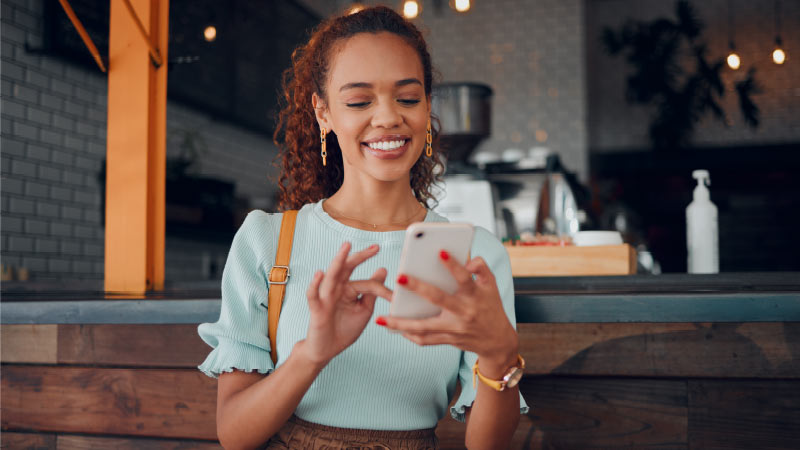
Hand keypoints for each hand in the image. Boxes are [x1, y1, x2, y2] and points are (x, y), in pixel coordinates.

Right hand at [300, 242, 392, 367]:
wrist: (327, 349)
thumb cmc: (344, 329)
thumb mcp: (364, 309)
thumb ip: (371, 291)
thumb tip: (383, 269)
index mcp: (349, 289)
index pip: (366, 283)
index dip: (381, 288)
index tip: (394, 297)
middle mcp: (337, 289)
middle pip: (347, 268)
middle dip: (360, 257)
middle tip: (375, 248)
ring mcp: (326, 297)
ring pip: (331, 276)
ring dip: (338, 261)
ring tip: (347, 247)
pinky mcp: (317, 309)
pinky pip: (313, 295)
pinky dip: (315, 284)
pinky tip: (320, 274)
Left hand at [377, 251, 518, 373]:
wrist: (496, 341)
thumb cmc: (491, 306)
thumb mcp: (491, 285)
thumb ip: (481, 268)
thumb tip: (467, 260)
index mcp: (475, 295)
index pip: (464, 278)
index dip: (454, 266)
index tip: (440, 252)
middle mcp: (464, 312)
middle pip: (439, 299)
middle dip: (418, 288)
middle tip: (399, 276)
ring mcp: (455, 329)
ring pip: (425, 327)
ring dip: (402, 324)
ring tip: (381, 319)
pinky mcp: (448, 340)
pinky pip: (425, 340)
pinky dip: (409, 335)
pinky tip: (393, 328)